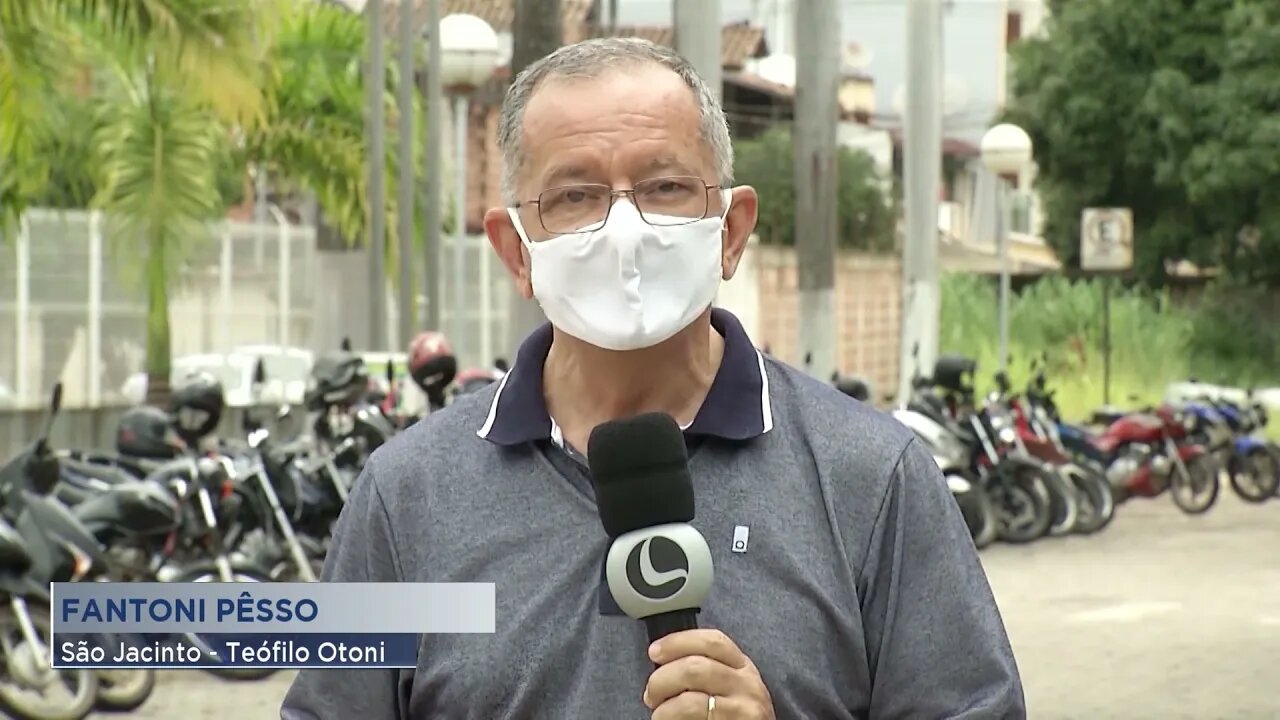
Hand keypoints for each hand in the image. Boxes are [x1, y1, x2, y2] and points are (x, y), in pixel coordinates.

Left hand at [642, 629, 774, 719]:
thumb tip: (663, 663)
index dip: (678, 642)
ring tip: (659, 715)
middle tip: (652, 694)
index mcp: (743, 667)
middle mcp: (747, 686)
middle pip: (695, 668)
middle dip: (662, 679)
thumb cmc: (736, 716)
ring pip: (690, 702)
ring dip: (664, 709)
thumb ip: (707, 670)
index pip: (712, 641)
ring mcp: (742, 712)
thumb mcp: (732, 686)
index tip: (655, 651)